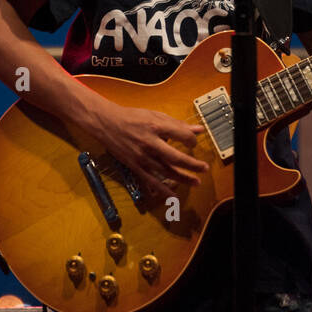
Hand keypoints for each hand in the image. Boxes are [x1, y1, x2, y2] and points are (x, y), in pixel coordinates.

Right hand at [84, 101, 208, 202]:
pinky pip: (151, 180)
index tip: (193, 143)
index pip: (181, 135)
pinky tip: (173, 196)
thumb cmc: (132, 118)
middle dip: (192, 164)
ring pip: (166, 171)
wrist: (107, 123)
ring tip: (196, 182)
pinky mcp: (135, 166)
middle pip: (175, 157)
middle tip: (204, 168)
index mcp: (156, 126)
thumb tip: (198, 129)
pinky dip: (163, 189)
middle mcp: (149, 143)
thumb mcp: (155, 115)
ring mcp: (142, 156)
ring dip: (183, 178)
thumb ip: (177, 124)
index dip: (192, 140)